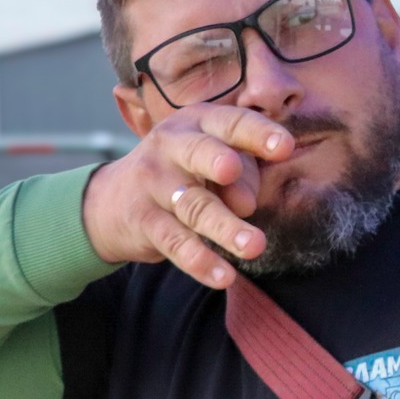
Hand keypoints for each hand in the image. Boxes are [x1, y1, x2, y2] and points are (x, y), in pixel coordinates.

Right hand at [81, 103, 294, 286]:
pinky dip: (199, 261)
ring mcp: (154, 183)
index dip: (257, 133)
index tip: (286, 147)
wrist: (113, 199)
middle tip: (235, 174)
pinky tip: (223, 276)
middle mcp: (171, 147)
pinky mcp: (144, 220)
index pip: (230, 122)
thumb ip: (241, 174)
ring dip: (224, 227)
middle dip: (217, 161)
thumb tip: (246, 204)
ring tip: (254, 246)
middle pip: (198, 152)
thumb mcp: (214, 162)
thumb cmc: (185, 172)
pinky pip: (175, 241)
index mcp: (198, 123)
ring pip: (193, 205)